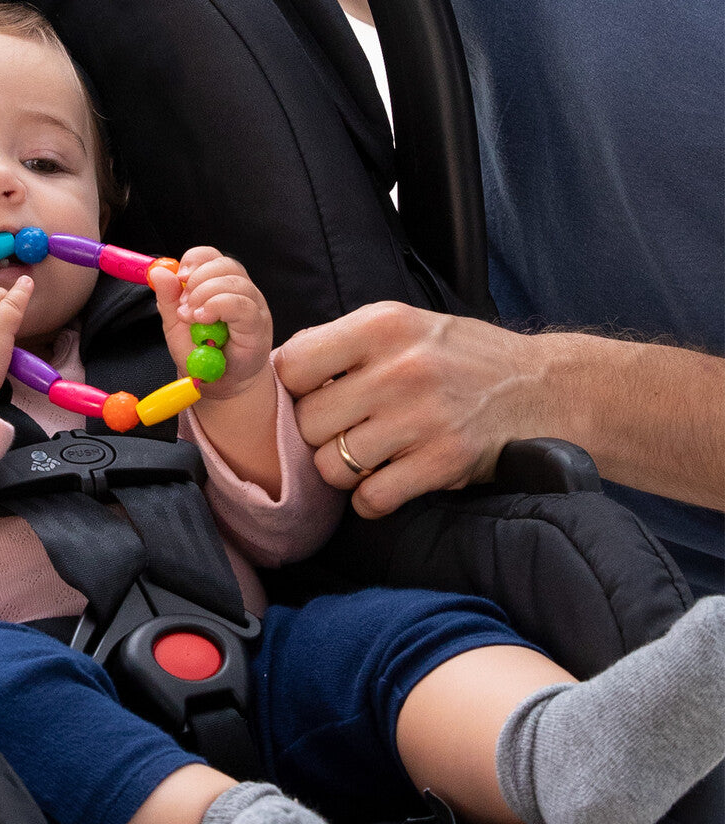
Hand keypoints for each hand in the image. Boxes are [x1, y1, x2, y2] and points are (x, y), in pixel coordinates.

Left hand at [149, 246, 273, 400]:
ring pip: (233, 282)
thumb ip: (168, 299)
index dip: (193, 261)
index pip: (210, 256)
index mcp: (220, 282)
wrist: (220, 383)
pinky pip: (242, 305)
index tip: (178, 278)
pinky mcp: (259, 324)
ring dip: (205, 295)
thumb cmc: (202, 351)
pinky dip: (218, 307)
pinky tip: (204, 319)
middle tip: (183, 306)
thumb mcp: (176, 324)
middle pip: (224, 264)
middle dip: (197, 280)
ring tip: (192, 318)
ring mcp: (253, 304)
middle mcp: (240, 289)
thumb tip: (158, 273)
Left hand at [275, 302, 545, 516]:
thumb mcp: (406, 324)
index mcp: (383, 324)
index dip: (296, 386)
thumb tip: (280, 369)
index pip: (294, 364)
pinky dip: (372, 498)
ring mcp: (422, 417)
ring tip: (370, 454)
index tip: (316, 394)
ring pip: (332, 465)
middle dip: (320, 432)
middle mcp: (400, 368)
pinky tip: (390, 479)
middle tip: (346, 429)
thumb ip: (346, 342)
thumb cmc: (462, 356)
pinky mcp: (444, 461)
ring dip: (344, 468)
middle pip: (308, 420)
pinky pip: (371, 497)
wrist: (542, 388)